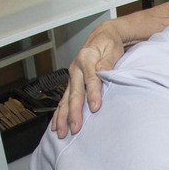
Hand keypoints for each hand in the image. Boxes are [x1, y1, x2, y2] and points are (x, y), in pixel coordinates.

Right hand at [52, 20, 125, 137]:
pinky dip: (59, 113)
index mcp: (86, 58)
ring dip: (63, 117)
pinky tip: (56, 125)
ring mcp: (72, 77)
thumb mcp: (112, 49)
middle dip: (73, 112)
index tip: (95, 107)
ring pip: (65, 99)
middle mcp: (75, 68)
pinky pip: (63, 100)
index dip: (93, 93)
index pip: (90, 78)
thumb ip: (108, 62)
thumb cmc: (109, 44)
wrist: (101, 37)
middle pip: (75, 93)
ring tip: (62, 132)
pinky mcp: (72, 83)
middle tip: (75, 128)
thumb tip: (103, 72)